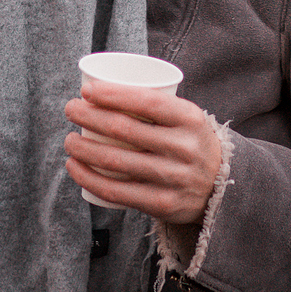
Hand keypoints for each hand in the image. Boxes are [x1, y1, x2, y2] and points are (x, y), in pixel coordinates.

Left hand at [63, 78, 222, 223]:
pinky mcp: (162, 204)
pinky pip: (117, 191)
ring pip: (115, 161)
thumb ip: (157, 104)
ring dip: (83, 148)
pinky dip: (89, 178)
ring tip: (69, 140)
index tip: (86, 91)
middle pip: (124, 129)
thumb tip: (104, 88)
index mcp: (191, 118)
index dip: (112, 94)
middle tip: (71, 109)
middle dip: (88, 116)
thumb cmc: (190, 143)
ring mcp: (173, 178)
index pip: (146, 101)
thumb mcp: (187, 118)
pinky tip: (75, 167)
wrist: (221, 187)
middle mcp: (184, 148)